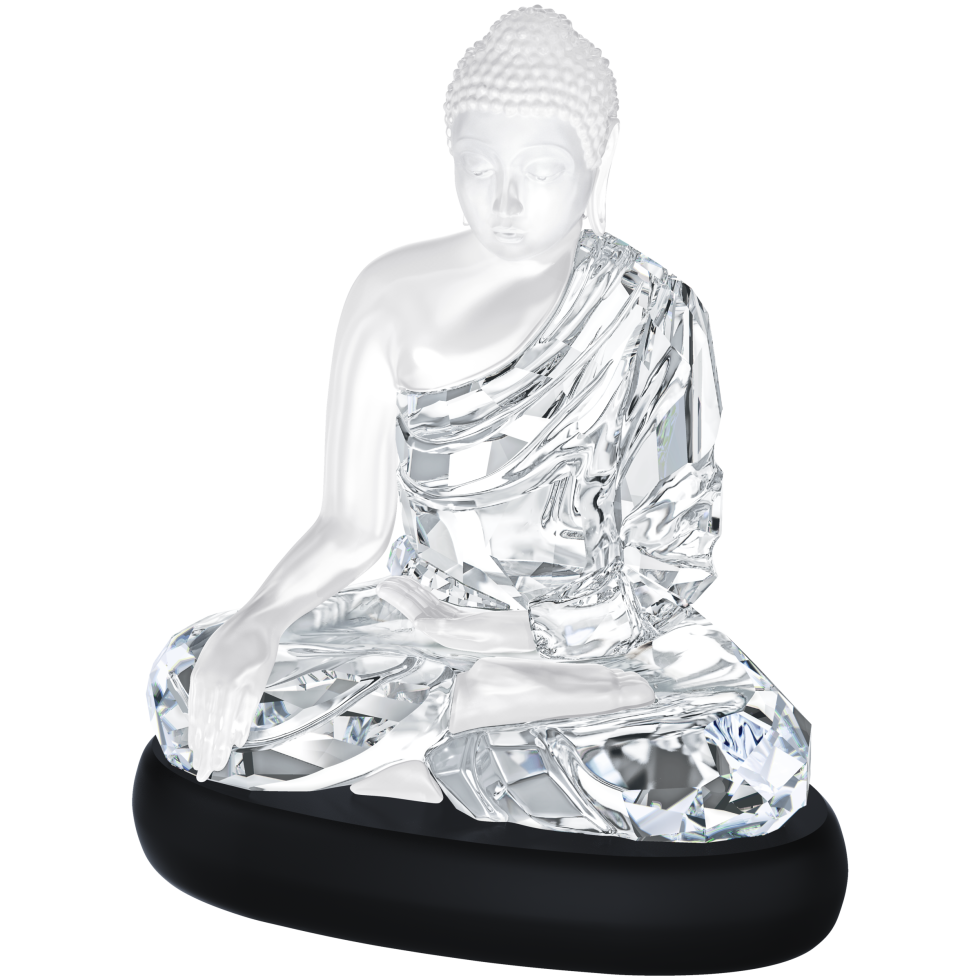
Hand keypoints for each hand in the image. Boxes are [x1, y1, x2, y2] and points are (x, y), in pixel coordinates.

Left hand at [187, 618, 277, 781]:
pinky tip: (236, 742)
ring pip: (224, 722)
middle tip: (202, 773)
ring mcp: (234, 683)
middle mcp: (215, 684)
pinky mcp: (254, 682)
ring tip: (218, 764)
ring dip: (221, 746)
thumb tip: (201, 711)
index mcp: (201, 678)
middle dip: (205, 752)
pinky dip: (240, 727)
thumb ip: (204, 685)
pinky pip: (245, 710)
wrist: (256, 620)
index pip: (196, 719)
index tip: (196, 759)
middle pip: (208, 726)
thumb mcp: (209, 660)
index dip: (196, 742)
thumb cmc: (233, 639)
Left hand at [377, 577, 535, 653]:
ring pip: (427, 605)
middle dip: (400, 595)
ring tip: (394, 582)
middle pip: (418, 608)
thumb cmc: (510, 637)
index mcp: (448, 634)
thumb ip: (449, 630)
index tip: (385, 588)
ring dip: (410, 593)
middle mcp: (449, 630)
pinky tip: (418, 590)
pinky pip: (439, 604)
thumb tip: (421, 624)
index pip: (416, 614)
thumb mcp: (478, 632)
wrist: (532, 635)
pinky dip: (426, 595)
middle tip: (382, 582)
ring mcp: (456, 623)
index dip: (400, 600)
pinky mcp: (464, 618)